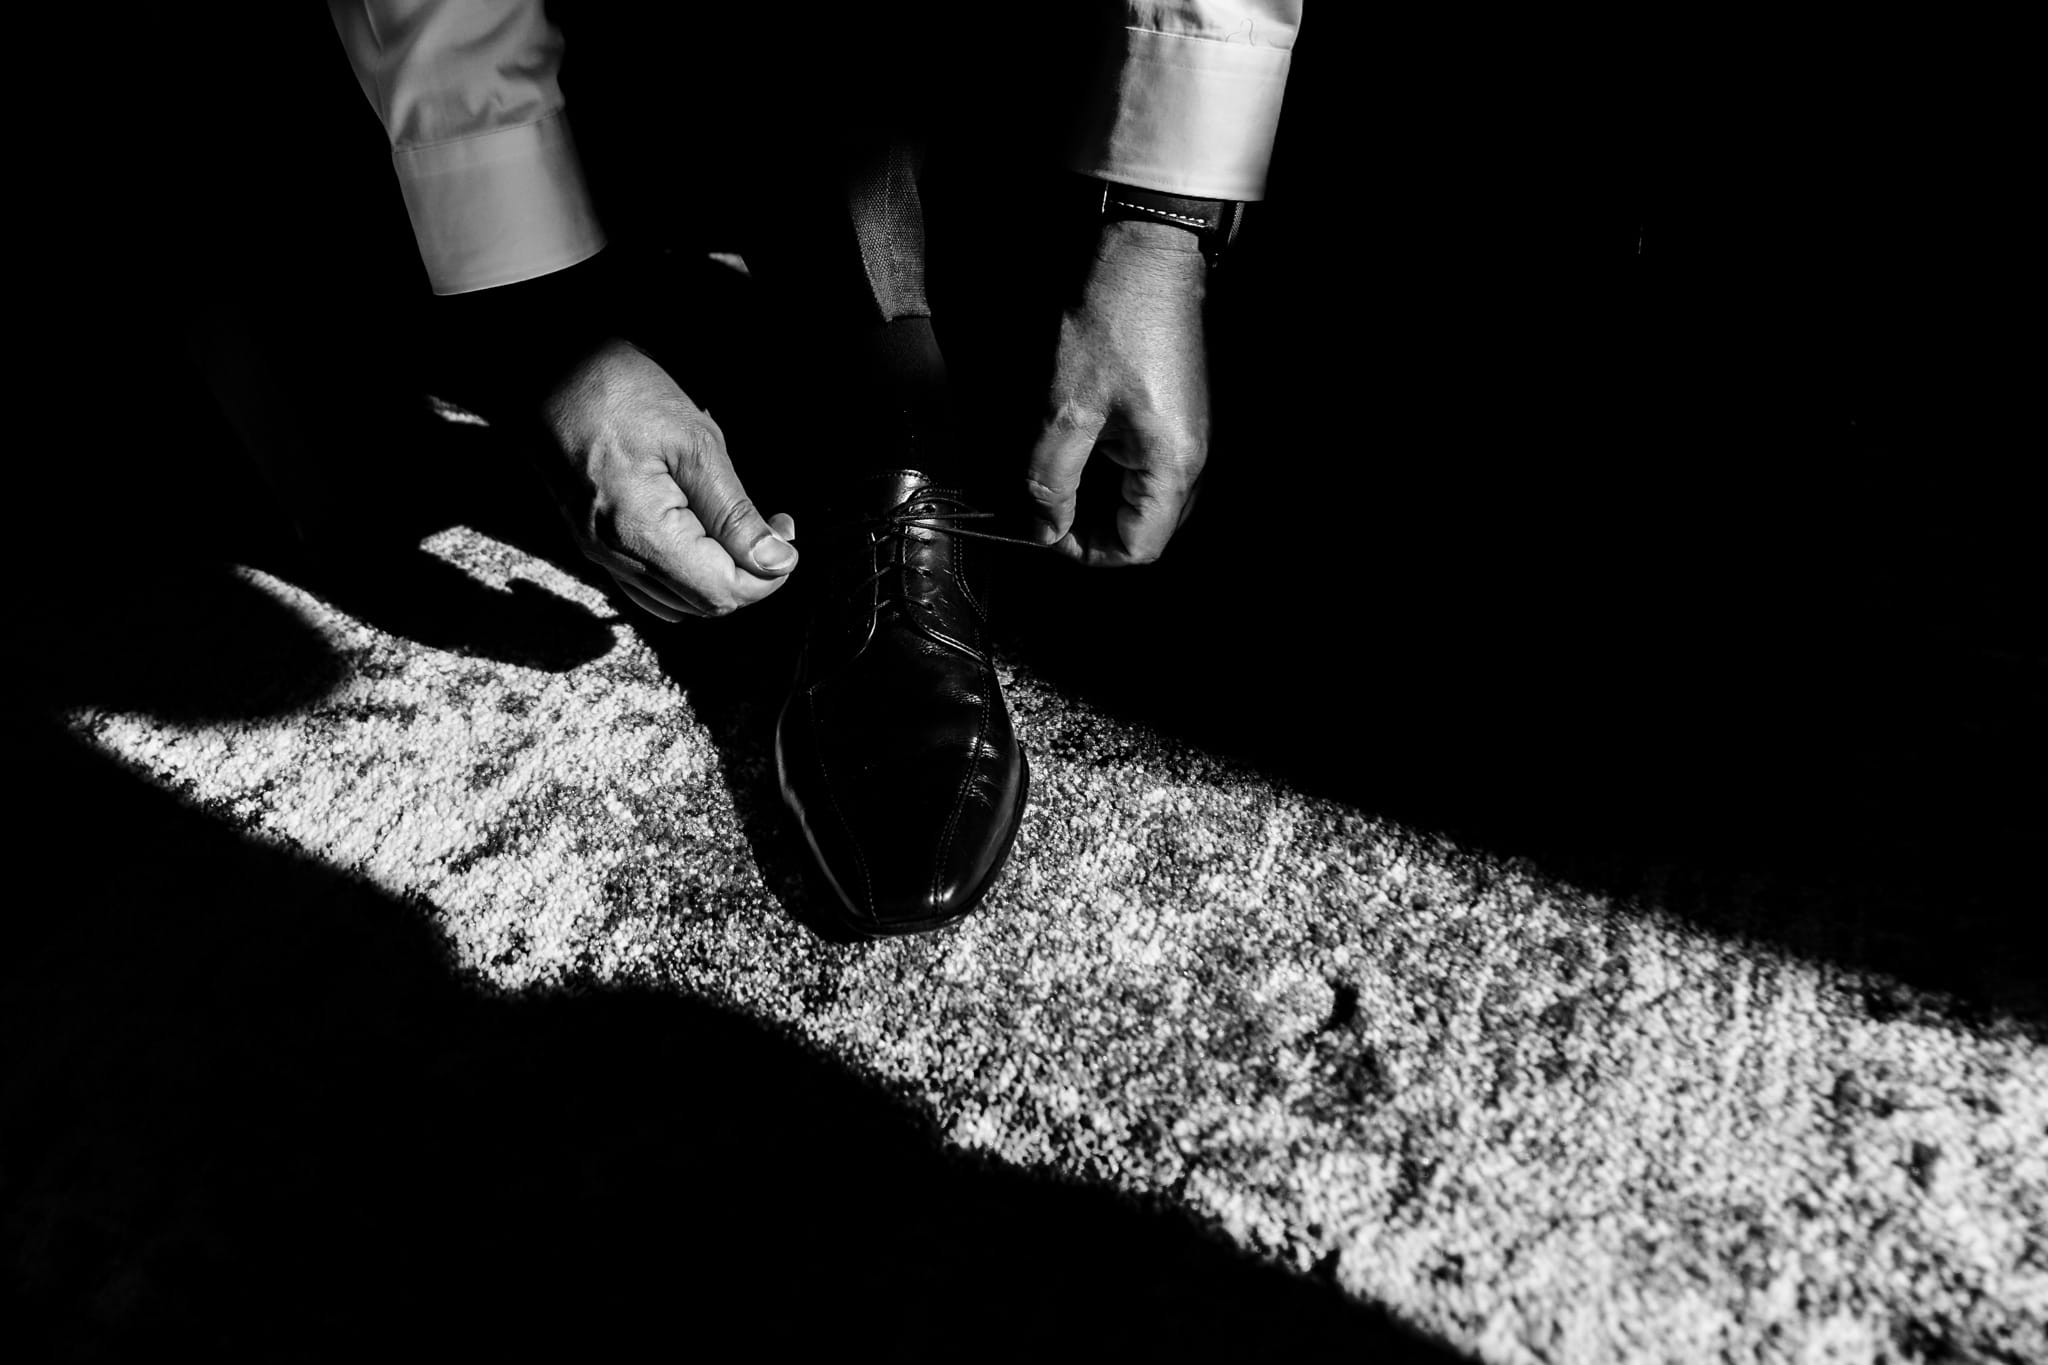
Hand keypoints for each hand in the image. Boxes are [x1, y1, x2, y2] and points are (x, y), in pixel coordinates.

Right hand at [539, 338, 796, 619]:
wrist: (544, 368)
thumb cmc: (615, 390)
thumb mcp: (695, 443)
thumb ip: (735, 513)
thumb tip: (774, 561)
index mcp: (641, 535)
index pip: (722, 593)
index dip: (767, 574)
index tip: (786, 533)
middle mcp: (616, 557)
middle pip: (703, 604)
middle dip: (750, 572)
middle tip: (773, 524)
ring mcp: (600, 552)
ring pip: (679, 600)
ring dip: (721, 573)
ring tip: (741, 525)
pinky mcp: (595, 540)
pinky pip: (650, 583)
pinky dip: (688, 571)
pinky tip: (703, 533)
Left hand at [1025, 219, 1209, 565]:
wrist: (1147, 255)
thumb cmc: (1111, 323)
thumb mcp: (1065, 410)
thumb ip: (1051, 480)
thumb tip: (1043, 529)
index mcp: (1172, 467)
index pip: (1136, 549)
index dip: (1085, 552)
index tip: (1045, 529)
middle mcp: (1193, 461)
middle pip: (1145, 530)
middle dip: (1092, 529)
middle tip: (1044, 505)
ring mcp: (1192, 438)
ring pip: (1146, 500)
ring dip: (1100, 500)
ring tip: (1057, 475)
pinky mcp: (1181, 417)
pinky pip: (1150, 468)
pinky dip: (1113, 472)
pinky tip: (1081, 446)